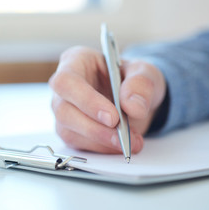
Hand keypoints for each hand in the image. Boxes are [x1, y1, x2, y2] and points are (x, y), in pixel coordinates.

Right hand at [49, 46, 165, 153]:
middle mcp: (64, 87)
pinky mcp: (70, 130)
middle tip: (122, 136)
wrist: (133, 98)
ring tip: (130, 141)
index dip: (86, 100)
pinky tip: (121, 144)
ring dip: (100, 141)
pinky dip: (102, 148)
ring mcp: (64, 110)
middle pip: (64, 110)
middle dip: (94, 127)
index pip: (66, 81)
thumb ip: (141, 84)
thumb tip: (133, 106)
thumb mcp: (145, 72)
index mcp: (75, 61)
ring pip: (68, 131)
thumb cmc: (131, 79)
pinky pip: (78, 144)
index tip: (112, 117)